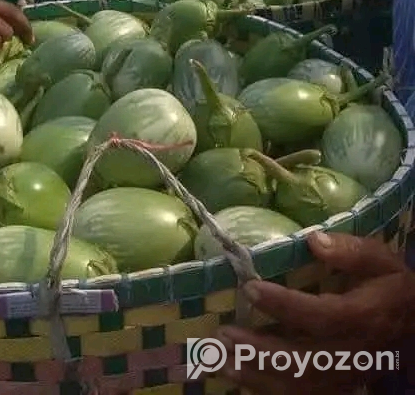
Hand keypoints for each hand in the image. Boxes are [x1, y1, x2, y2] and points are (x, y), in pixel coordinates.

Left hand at [215, 232, 412, 392]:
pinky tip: (239, 377)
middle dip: (261, 350)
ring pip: (300, 386)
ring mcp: (345, 375)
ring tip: (222, 360)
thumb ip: (349, 250)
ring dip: (258, 376)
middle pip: (305, 361)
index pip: (322, 316)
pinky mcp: (337, 384)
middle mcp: (353, 353)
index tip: (250, 288)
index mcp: (363, 317)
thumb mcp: (379, 259)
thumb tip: (313, 239)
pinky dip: (268, 389)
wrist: (413, 324)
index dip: (285, 305)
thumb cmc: (390, 285)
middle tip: (225, 334)